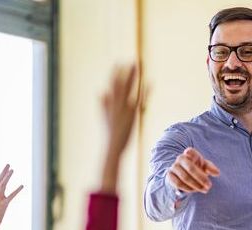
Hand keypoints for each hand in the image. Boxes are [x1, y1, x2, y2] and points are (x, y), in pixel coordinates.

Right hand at [0, 165, 22, 229]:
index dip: (2, 173)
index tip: (7, 167)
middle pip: (0, 180)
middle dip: (4, 172)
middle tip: (9, 164)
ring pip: (3, 185)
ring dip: (7, 178)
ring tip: (12, 170)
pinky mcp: (3, 204)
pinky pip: (11, 196)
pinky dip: (17, 190)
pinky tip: (22, 186)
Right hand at [100, 64, 143, 191]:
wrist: (112, 147)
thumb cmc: (109, 134)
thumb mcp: (104, 117)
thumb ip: (103, 103)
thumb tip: (100, 91)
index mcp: (110, 104)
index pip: (112, 85)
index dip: (115, 73)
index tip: (117, 62)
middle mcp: (116, 104)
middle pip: (121, 84)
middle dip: (126, 71)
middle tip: (132, 60)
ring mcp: (124, 108)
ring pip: (129, 88)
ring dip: (134, 76)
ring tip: (139, 65)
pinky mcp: (132, 115)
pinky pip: (139, 100)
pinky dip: (145, 92)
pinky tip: (150, 82)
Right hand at [166, 147, 219, 193]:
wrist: (182, 173)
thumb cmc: (196, 167)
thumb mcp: (204, 166)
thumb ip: (210, 167)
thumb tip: (217, 173)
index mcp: (189, 153)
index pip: (190, 152)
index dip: (195, 156)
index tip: (202, 165)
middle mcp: (180, 158)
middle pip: (190, 168)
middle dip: (201, 178)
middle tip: (209, 186)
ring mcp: (174, 167)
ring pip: (185, 177)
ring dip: (196, 185)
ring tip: (204, 189)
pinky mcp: (170, 175)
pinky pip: (178, 184)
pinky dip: (187, 188)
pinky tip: (194, 190)